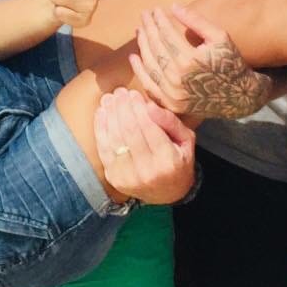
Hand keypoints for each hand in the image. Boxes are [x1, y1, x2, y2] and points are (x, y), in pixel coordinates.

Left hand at [95, 88, 195, 203]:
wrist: (167, 194)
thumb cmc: (178, 160)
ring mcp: (128, 176)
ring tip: (109, 98)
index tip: (133, 93)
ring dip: (110, 115)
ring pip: (115, 139)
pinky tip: (101, 113)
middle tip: (119, 92)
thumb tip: (149, 106)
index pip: (149, 127)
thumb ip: (171, 122)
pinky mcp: (114, 178)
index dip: (138, 108)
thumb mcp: (186, 141)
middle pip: (129, 131)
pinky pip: (104, 149)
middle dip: (123, 108)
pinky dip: (100, 129)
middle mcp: (147, 170)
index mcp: (168, 160)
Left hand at [128, 3, 277, 119]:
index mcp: (189, 61)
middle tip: (144, 15)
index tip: (155, 9)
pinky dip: (140, 70)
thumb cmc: (230, 62)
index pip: (166, 35)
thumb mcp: (219, 37)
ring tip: (140, 30)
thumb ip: (196, 21)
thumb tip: (173, 5)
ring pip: (149, 64)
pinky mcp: (170, 104)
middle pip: (155, 48)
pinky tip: (134, 56)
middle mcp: (177, 78)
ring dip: (142, 45)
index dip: (159, 20)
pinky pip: (149, 85)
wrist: (238, 96)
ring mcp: (172, 93)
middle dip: (148, 28)